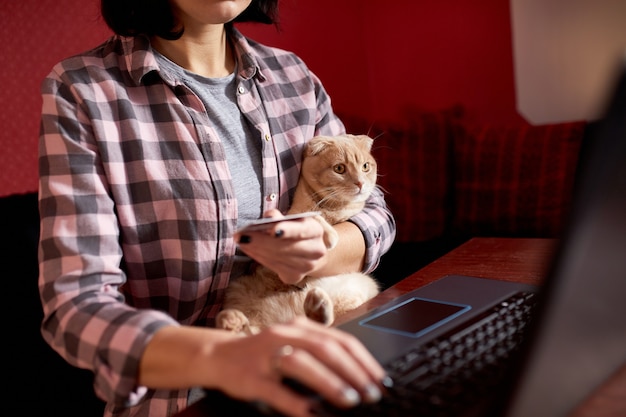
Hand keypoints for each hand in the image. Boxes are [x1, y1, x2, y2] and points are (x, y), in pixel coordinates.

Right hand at [208, 317, 388, 416]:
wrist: (220, 356)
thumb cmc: (265, 354)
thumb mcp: (295, 346)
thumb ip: (321, 356)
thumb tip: (358, 378)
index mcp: (301, 327)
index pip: (340, 340)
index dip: (364, 360)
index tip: (381, 379)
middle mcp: (286, 335)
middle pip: (326, 349)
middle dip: (353, 372)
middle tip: (371, 393)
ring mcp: (267, 355)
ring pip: (302, 364)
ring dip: (329, 382)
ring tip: (350, 400)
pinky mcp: (252, 377)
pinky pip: (277, 391)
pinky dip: (297, 403)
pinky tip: (314, 414)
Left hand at [234, 209, 329, 283]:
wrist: (310, 251)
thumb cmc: (297, 230)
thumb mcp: (293, 219)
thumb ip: (280, 217)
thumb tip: (268, 217)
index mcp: (316, 231)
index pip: (301, 231)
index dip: (288, 230)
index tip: (273, 229)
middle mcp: (315, 251)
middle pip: (285, 247)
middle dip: (261, 241)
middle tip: (241, 235)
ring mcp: (306, 267)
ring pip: (276, 258)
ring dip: (255, 249)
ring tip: (241, 240)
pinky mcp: (294, 277)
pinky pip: (272, 267)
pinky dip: (259, 257)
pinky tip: (249, 250)